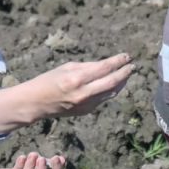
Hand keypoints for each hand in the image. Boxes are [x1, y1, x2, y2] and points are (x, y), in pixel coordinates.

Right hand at [0, 54, 134, 132]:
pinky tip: (113, 84)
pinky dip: (110, 90)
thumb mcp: (66, 67)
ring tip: (126, 74)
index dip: (118, 61)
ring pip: (110, 93)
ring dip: (120, 83)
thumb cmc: (48, 80)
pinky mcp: (86, 111)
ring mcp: (86, 104)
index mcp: (77, 78)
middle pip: (112, 82)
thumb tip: (106, 65)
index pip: (104, 68)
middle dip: (125, 73)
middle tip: (132, 66)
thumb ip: (87, 66)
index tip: (127, 56)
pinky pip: (102, 99)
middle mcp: (84, 93)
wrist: (36, 103)